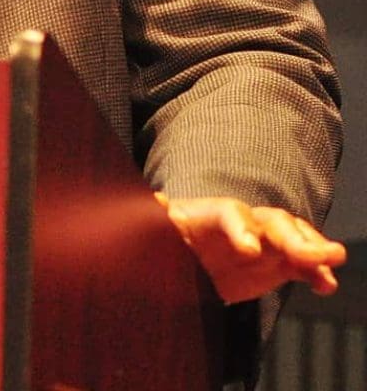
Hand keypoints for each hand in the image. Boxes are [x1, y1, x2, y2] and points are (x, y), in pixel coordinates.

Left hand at [154, 193, 346, 303]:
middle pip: (269, 220)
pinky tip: (326, 285)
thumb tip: (157, 202)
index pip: (230, 212)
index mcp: (208, 214)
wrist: (172, 262)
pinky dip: (315, 273)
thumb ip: (159, 220)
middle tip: (309, 255)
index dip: (242, 228)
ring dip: (312, 247)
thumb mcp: (155, 232)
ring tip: (332, 259)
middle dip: (291, 236)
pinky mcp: (273, 263)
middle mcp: (239, 223)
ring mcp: (259, 241)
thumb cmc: (161, 242)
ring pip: (291, 236)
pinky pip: (299, 265)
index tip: (250, 251)